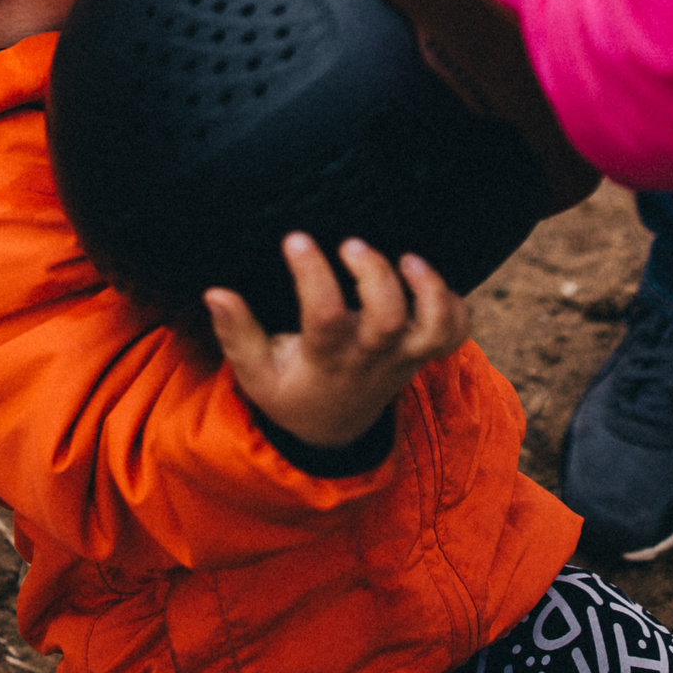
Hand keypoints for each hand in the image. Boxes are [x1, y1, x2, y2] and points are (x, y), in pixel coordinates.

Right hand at [205, 234, 469, 450]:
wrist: (333, 432)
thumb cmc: (291, 391)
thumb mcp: (256, 374)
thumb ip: (237, 334)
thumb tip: (216, 293)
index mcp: (326, 360)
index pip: (325, 318)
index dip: (313, 277)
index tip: (296, 240)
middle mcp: (370, 357)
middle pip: (388, 319)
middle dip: (375, 276)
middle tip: (352, 244)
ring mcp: (402, 357)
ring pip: (434, 329)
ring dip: (430, 291)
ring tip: (409, 259)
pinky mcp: (422, 353)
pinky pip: (456, 333)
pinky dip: (455, 304)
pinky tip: (427, 277)